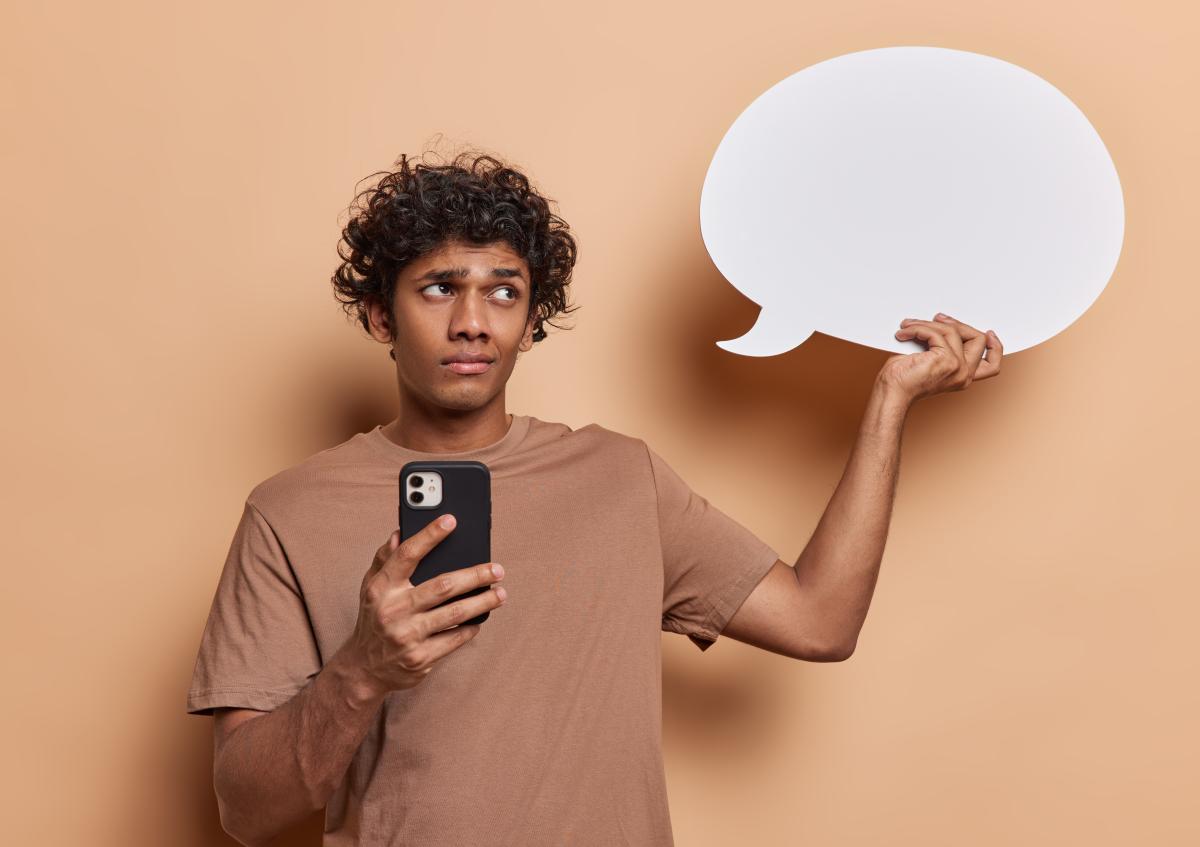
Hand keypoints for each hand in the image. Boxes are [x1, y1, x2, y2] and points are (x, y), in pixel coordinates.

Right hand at [346, 514, 506, 693]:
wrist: (364, 668)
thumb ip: (385, 559)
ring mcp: (407, 636)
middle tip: (497, 569)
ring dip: (483, 602)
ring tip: (501, 593)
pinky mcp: (420, 658)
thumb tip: (400, 532)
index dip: (429, 535)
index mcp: (381, 588)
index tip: (451, 520)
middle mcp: (393, 610)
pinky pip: (455, 639)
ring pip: (456, 613)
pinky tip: (480, 619)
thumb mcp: (370, 587)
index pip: (407, 555)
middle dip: (476, 575)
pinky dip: (471, 627)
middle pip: (443, 586)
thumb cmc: (374, 619)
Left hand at [880, 312, 1003, 404]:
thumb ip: (944, 347)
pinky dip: (917, 328)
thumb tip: (944, 324)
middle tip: (936, 319)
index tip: (989, 332)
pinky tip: (904, 333)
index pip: (991, 365)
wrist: (891, 393)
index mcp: (963, 377)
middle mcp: (964, 374)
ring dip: (928, 324)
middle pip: (978, 339)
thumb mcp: (929, 360)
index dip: (995, 346)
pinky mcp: (946, 359)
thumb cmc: (902, 381)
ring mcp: (957, 367)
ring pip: (953, 331)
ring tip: (909, 327)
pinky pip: (935, 333)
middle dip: (958, 324)